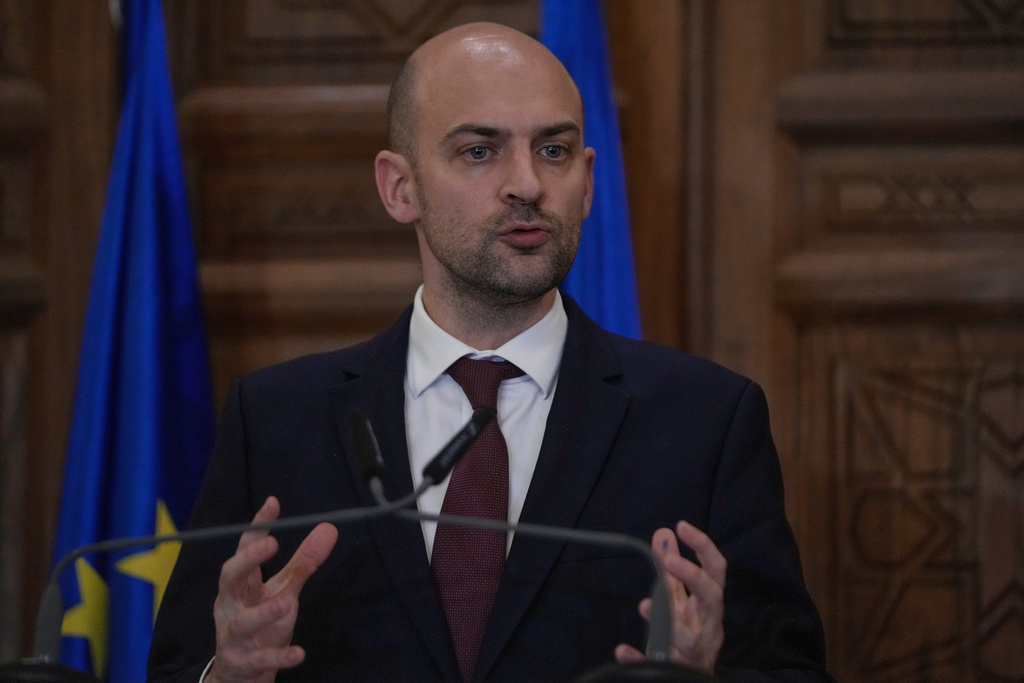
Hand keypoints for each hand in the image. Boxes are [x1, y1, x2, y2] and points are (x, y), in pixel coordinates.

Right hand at [207, 496, 338, 682]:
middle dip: (246, 560)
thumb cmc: (261, 624)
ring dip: (263, 612)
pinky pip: (260, 659)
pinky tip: (299, 653)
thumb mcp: (284, 590)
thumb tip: (329, 528)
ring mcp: (234, 635)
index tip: (273, 503)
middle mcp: (232, 605)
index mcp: (242, 584)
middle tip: (270, 543)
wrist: (240, 673)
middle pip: (229, 577)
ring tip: (286, 602)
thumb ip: (303, 563)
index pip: (244, 548)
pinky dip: (279, 657)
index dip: (258, 526)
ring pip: (242, 622)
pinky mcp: (243, 662)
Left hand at [615, 521, 725, 674]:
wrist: (693, 675)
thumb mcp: (681, 598)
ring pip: (689, 639)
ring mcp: (695, 652)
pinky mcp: (677, 670)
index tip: (682, 526)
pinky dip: (639, 658)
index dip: (703, 547)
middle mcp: (709, 626)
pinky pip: (658, 665)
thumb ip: (672, 568)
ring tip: (645, 605)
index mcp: (709, 604)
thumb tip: (664, 533)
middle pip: (712, 598)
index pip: (715, 570)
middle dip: (693, 577)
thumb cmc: (689, 630)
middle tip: (670, 562)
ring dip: (668, 621)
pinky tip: (622, 649)